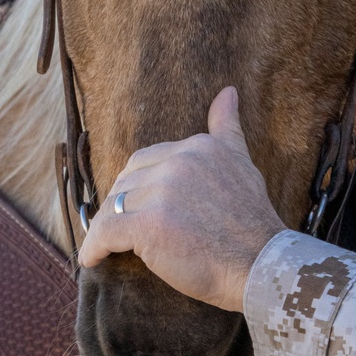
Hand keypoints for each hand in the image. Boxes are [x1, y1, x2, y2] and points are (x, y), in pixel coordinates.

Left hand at [77, 87, 283, 312]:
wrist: (261, 264)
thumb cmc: (252, 222)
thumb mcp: (242, 162)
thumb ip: (227, 127)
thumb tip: (228, 91)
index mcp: (197, 147)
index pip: (147, 160)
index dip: (139, 185)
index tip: (141, 206)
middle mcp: (179, 162)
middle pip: (128, 180)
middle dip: (122, 204)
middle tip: (123, 228)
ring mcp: (163, 193)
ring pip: (115, 205)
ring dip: (108, 227)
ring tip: (108, 245)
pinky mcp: (148, 226)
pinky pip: (106, 232)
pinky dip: (94, 247)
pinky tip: (94, 258)